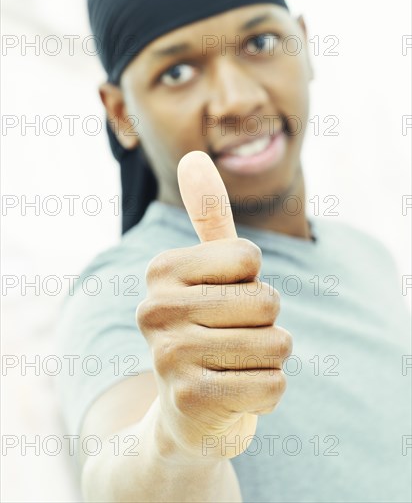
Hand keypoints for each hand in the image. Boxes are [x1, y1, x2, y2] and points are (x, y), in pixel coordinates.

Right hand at [136, 151, 291, 459]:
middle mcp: (154, 309)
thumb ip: (207, 216)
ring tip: (233, 365)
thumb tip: (194, 156)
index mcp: (161, 270)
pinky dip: (266, 391)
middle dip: (264, 323)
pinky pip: (272, 385)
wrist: (188, 407)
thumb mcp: (209, 271)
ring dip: (268, 358)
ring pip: (275, 345)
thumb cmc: (208, 327)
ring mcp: (168, 356)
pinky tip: (234, 393)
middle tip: (230, 338)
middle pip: (266, 301)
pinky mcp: (189, 400)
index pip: (249, 257)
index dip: (252, 281)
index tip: (224, 300)